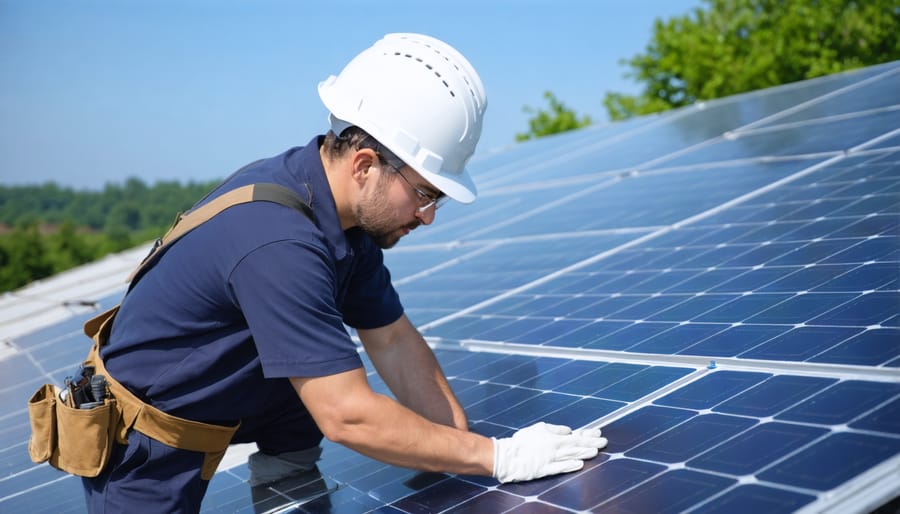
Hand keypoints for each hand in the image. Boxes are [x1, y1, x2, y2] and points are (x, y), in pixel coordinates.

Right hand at [492, 422, 607, 482]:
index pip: (575, 435)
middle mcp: (554, 447)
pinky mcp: (545, 470)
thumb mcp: (538, 428)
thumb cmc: (521, 441)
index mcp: (553, 437)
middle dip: (591, 443)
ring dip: (584, 453)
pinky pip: (560, 467)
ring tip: (596, 452)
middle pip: (576, 446)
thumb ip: (555, 429)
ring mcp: (550, 459)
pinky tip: (580, 464)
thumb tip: (569, 430)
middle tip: (604, 442)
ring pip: (571, 456)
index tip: (598, 433)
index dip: (588, 435)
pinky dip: (570, 466)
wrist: (507, 456)